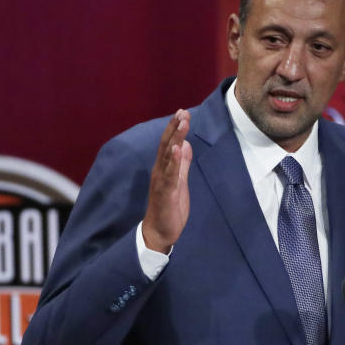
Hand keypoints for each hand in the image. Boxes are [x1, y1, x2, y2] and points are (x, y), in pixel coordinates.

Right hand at [142, 109, 192, 253]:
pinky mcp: (165, 193)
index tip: (182, 112)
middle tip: (182, 111)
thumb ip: (182, 165)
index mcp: (164, 169)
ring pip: (167, 156)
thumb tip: (185, 145)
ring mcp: (161, 181)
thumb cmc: (169, 209)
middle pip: (167, 145)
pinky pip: (169, 175)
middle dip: (175, 127)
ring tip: (181, 123)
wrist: (159, 233)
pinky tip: (177, 149)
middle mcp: (160, 171)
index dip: (175, 128)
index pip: (169, 144)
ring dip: (175, 138)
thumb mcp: (180, 183)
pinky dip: (173, 161)